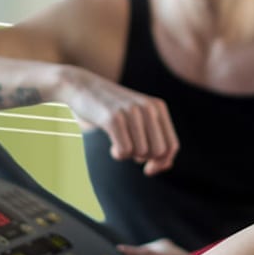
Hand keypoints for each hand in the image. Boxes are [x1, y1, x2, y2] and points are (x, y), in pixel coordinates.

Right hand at [59, 67, 179, 174]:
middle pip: (158, 152)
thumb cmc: (110, 108)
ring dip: (128, 155)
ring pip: (141, 153)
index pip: (172, 146)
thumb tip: (166, 165)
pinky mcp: (114, 118)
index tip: (148, 168)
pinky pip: (125, 151)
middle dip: (144, 159)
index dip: (163, 163)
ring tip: (118, 142)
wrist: (81, 86)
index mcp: (158, 107)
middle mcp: (148, 108)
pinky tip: (111, 146)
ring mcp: (131, 112)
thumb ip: (154, 138)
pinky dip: (118, 154)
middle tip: (130, 150)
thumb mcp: (137, 117)